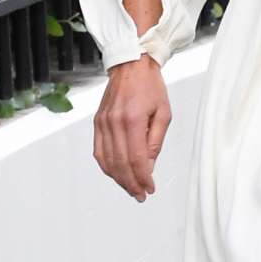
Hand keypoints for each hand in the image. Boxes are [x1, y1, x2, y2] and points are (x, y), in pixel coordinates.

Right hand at [93, 57, 171, 199]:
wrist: (130, 66)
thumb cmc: (150, 88)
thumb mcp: (163, 114)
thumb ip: (155, 142)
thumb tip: (148, 167)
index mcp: (132, 120)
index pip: (136, 158)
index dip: (143, 178)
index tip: (150, 188)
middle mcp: (113, 123)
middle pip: (120, 163)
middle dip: (131, 183)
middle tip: (140, 195)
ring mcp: (102, 123)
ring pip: (107, 160)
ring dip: (118, 178)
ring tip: (130, 188)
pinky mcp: (97, 123)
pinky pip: (99, 151)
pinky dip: (107, 166)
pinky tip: (116, 174)